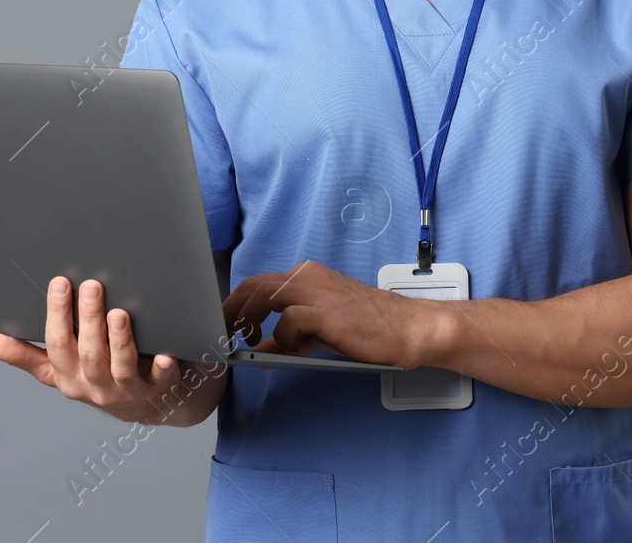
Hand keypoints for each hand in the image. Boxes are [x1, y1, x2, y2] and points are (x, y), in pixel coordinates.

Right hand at [0, 276, 210, 423]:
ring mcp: (128, 389)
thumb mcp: (57, 370)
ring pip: (121, 366)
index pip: (58, 345)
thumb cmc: (94, 376)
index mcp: (69, 377)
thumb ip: (25, 354)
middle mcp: (96, 385)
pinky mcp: (159, 388)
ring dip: (120, 340)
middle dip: (88, 319)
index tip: (59, 282)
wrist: (145, 405)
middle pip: (89, 353)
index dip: (57, 314)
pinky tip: (165, 352)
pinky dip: (163, 367)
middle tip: (91, 286)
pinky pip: (161, 379)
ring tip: (119, 313)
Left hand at [222, 259, 435, 368]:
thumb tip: (261, 353)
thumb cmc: (368, 328)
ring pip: (264, 296)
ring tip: (247, 342)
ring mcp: (316, 292)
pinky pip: (288, 322)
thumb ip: (290, 339)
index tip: (224, 324)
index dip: (236, 303)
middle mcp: (308, 277)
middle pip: (254, 286)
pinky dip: (283, 339)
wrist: (407, 328)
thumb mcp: (320, 333)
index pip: (259, 283)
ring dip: (249, 321)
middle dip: (232, 310)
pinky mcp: (325, 312)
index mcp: (307, 277)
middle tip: (224, 334)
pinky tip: (293, 350)